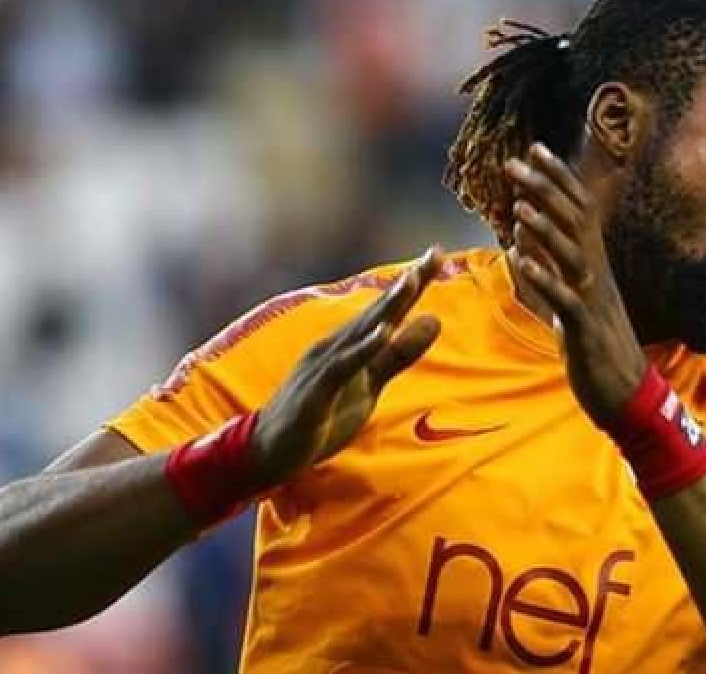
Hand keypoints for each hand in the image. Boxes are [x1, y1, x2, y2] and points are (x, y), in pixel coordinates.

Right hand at [250, 248, 443, 486]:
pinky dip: (362, 350)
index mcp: (350, 344)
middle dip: (406, 284)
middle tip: (433, 254)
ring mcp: (323, 367)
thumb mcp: (370, 384)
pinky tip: (382, 334)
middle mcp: (336, 346)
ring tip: (411, 281)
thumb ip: (398, 354)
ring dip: (386, 306)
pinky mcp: (315, 392)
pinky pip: (341, 367)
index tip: (437, 254)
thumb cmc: (320, 413)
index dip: (412, 284)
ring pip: (360, 332)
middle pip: (377, 311)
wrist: (268, 451)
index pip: (387, 310)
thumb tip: (434, 321)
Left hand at [505, 142, 646, 426]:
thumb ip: (546, 267)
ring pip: (572, 254)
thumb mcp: (567, 301)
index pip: (577, 210)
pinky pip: (564, 299)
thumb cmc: (597, 347)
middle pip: (574, 221)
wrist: (627, 394)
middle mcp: (596, 274)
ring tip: (520, 206)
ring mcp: (593, 300)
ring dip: (546, 229)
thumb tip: (520, 236)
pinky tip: (520, 260)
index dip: (557, 179)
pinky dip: (543, 277)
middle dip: (545, 189)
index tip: (534, 149)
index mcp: (592, 265)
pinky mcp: (586, 329)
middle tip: (515, 162)